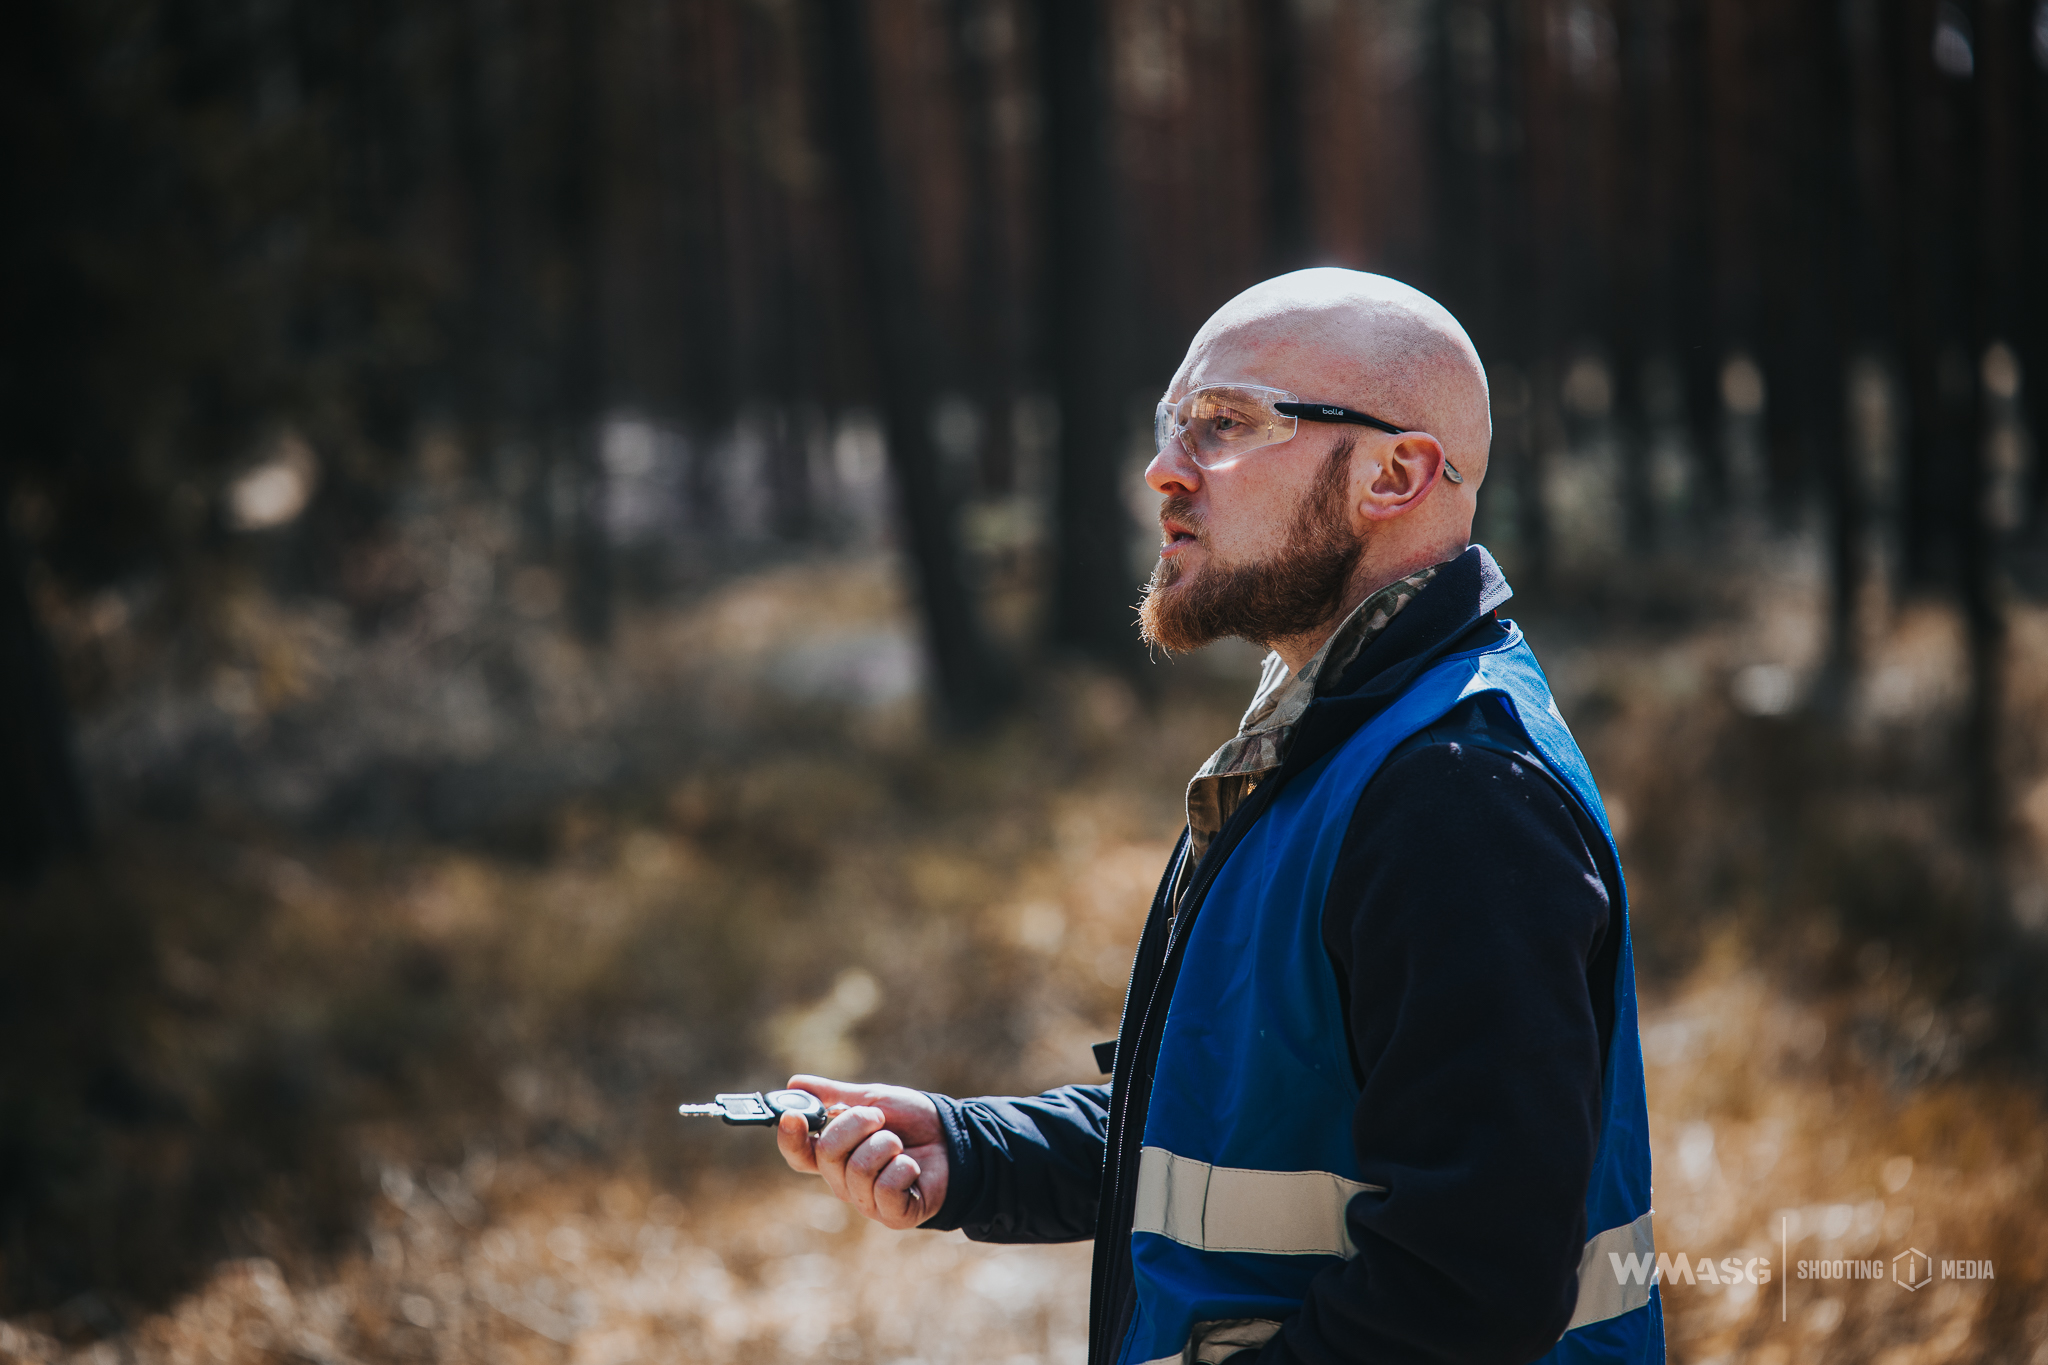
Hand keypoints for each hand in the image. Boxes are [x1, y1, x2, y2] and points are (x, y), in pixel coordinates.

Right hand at [775, 1074, 947, 1228]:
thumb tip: (795, 1084)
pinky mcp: (893, 1215)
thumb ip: (835, 1096)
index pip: (799, 1154)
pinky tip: (913, 1166)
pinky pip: (885, 1188)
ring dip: (886, 1144)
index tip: (792, 1116)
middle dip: (855, 1125)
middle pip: (827, 1155)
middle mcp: (844, 1181)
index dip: (790, 1138)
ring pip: (858, 1169)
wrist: (954, 1138)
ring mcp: (867, 1201)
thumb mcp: (873, 1100)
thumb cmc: (912, 1121)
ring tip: (900, 1144)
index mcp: (834, 1154)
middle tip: (879, 1117)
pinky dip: (903, 1167)